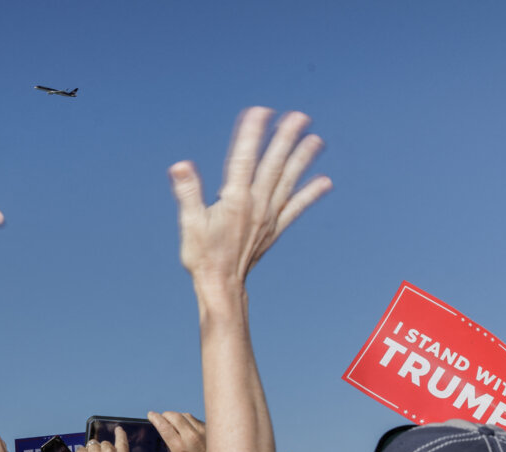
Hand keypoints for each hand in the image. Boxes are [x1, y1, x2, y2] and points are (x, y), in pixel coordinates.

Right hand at [148, 411, 206, 451]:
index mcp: (180, 447)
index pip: (164, 426)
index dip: (155, 418)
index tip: (151, 415)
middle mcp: (190, 436)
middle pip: (173, 416)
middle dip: (164, 415)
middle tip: (161, 417)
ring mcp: (201, 431)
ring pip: (185, 415)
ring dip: (176, 416)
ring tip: (173, 421)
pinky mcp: (209, 429)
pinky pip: (195, 419)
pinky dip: (188, 420)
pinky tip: (186, 426)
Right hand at [169, 108, 330, 287]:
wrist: (222, 286)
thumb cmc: (202, 256)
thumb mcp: (190, 223)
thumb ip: (188, 192)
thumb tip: (180, 166)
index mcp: (235, 199)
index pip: (244, 158)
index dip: (252, 133)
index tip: (260, 111)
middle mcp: (256, 204)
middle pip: (274, 164)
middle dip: (286, 138)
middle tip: (300, 116)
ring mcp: (269, 216)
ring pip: (289, 181)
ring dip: (303, 159)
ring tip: (316, 139)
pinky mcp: (275, 229)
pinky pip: (296, 208)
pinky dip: (310, 194)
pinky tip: (325, 181)